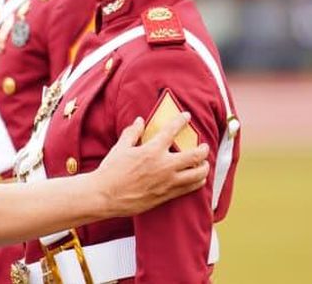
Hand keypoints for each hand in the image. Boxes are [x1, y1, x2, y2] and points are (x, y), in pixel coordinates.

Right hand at [93, 114, 208, 215]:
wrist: (105, 196)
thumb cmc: (111, 171)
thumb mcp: (120, 148)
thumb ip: (132, 133)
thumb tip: (140, 121)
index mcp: (152, 150)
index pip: (172, 131)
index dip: (181, 121)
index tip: (187, 116)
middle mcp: (164, 166)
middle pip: (194, 156)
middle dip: (203, 150)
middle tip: (205, 147)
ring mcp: (167, 182)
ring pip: (197, 175)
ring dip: (204, 168)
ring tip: (204, 164)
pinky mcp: (167, 195)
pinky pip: (190, 189)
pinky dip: (197, 182)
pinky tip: (197, 180)